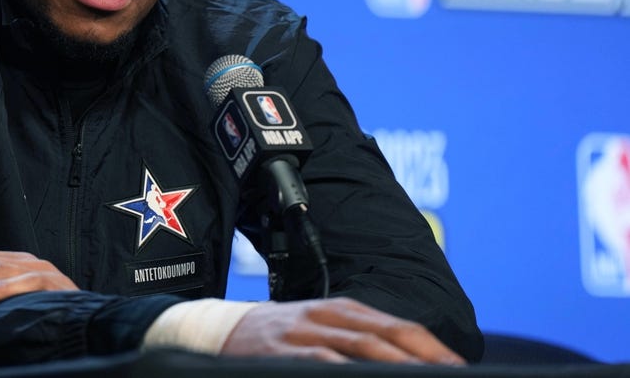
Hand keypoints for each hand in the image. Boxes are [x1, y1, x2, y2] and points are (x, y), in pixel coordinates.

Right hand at [221, 297, 465, 364]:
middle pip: (388, 336)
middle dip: (425, 358)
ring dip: (398, 366)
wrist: (220, 331)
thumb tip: (403, 362)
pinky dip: (349, 372)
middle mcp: (329, 316)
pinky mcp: (287, 352)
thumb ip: (357, 342)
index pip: (399, 327)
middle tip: (454, 374)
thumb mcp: (320, 329)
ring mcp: (307, 333)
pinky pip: (326, 361)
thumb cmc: (278, 337)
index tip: (459, 367)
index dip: (432, 348)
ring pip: (364, 348)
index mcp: (343, 309)